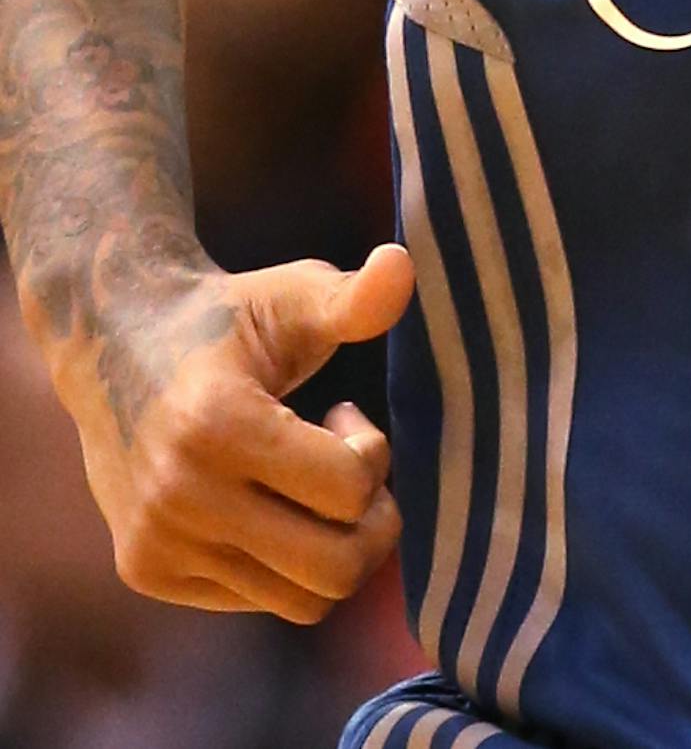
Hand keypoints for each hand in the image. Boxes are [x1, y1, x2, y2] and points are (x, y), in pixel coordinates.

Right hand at [50, 241, 413, 621]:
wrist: (113, 342)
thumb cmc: (228, 316)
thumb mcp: (292, 294)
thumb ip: (353, 297)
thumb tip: (402, 264)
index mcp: (218, 424)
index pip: (348, 488)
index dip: (372, 450)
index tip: (345, 414)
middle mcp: (179, 497)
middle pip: (334, 568)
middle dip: (373, 522)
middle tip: (353, 468)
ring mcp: (158, 544)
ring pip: (301, 600)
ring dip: (329, 544)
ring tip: (306, 484)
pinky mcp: (147, 572)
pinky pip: (256, 600)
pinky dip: (282, 561)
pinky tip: (264, 500)